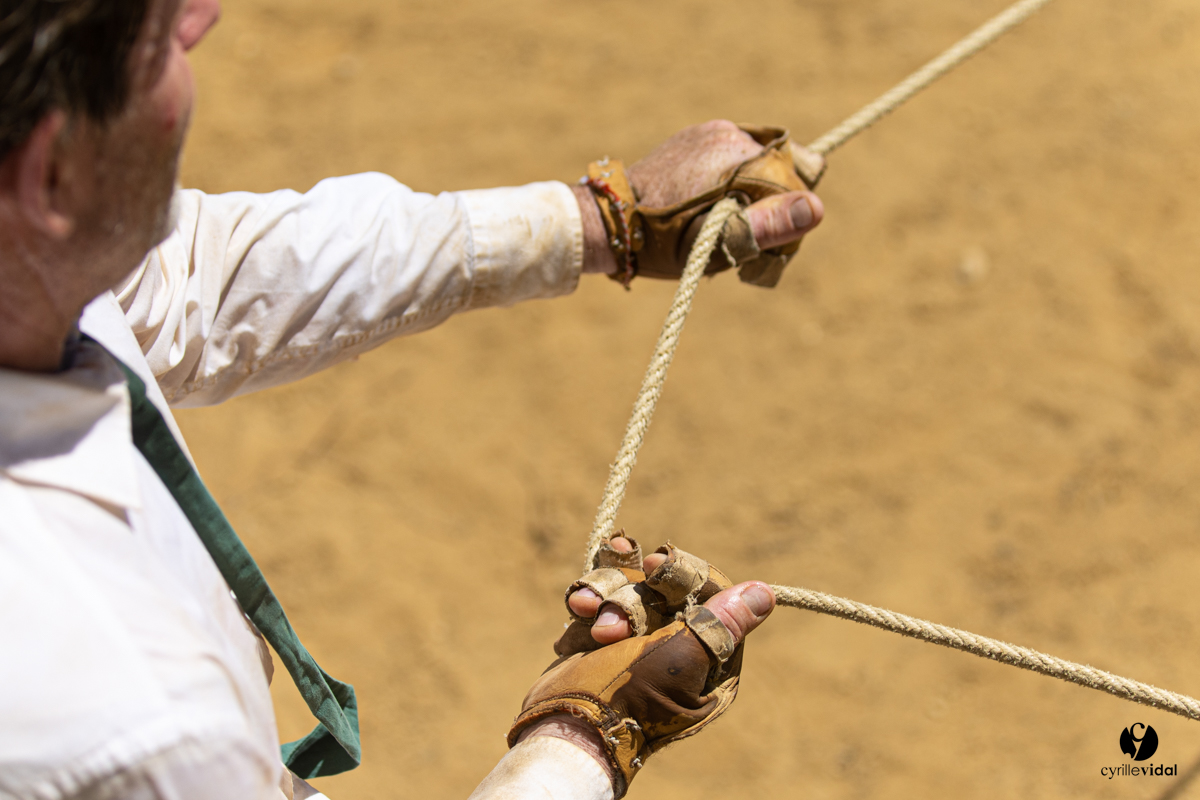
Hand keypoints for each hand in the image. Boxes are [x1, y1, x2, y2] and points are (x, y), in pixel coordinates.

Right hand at [513, 537, 774, 795]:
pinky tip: (579, 605)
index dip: (680, 573)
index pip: (706, 593)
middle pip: (662, 586)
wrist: (570, 728)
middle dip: (632, 598)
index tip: (655, 565)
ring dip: (605, 599)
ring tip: (588, 619)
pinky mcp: (602, 636)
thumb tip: (765, 594)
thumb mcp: (680, 660)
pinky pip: (602, 599)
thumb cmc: (631, 698)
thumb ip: (719, 625)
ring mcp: (636, 639)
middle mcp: (674, 644)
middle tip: (611, 626)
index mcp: (705, 654)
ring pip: (628, 587)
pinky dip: (589, 599)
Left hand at [573, 120, 823, 275]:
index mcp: (737, 152)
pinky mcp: (694, 140)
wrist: (610, 221)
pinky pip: (731, 161)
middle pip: (775, 172)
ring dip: (748, 198)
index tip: (758, 241)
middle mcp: (727, 133)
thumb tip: (816, 209)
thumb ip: (767, 225)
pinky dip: (730, 186)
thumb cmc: (661, 238)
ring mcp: (709, 133)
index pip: (792, 179)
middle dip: (765, 207)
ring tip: (716, 226)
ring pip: (755, 167)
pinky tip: (707, 210)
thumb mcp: (716, 241)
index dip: (783, 215)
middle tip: (733, 238)